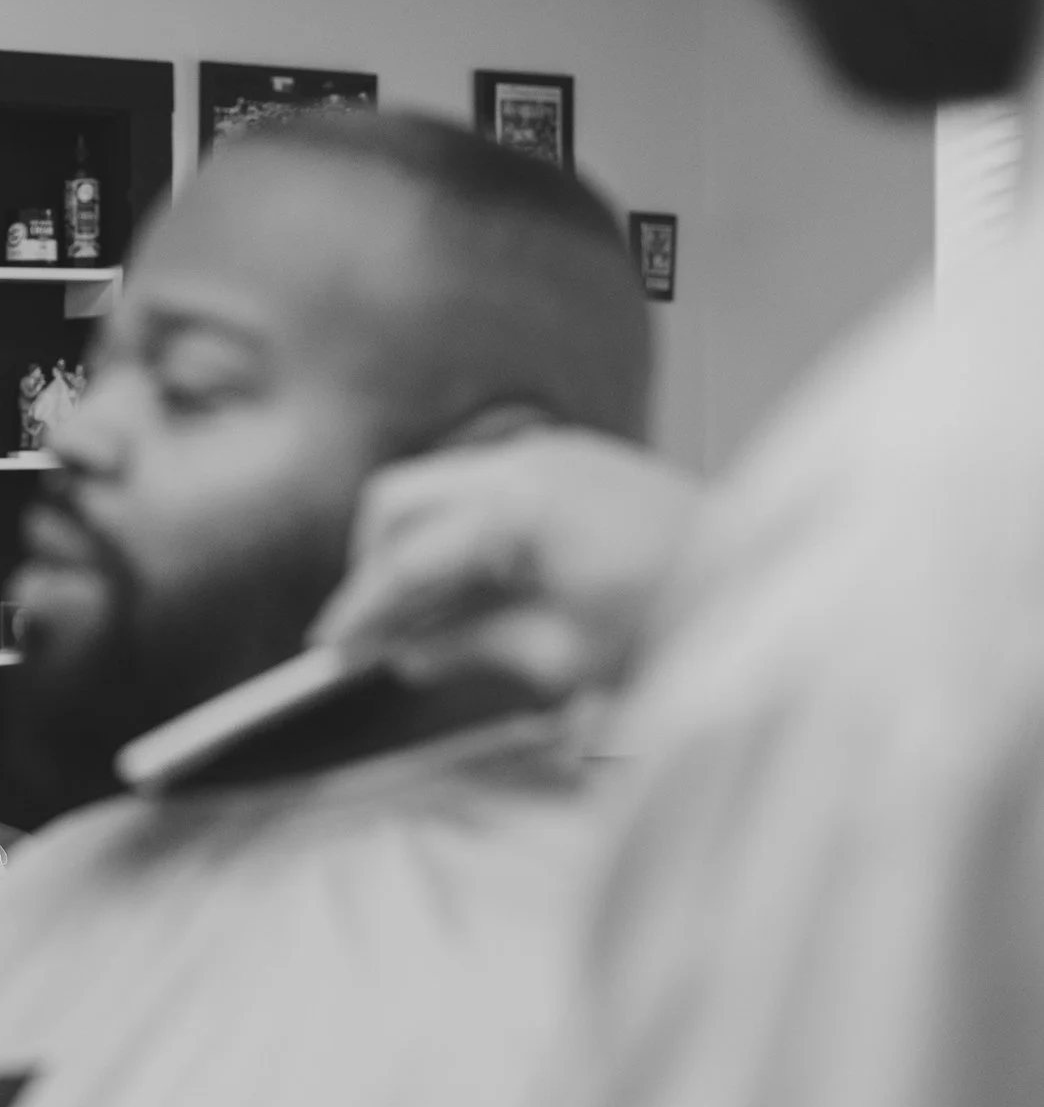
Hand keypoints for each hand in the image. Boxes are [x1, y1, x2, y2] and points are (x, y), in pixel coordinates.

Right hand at [309, 430, 700, 697]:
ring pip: (436, 487)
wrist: (775, 584)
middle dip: (374, 563)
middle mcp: (526, 460)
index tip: (331, 651)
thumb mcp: (564, 654)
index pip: (409, 558)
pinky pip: (482, 487)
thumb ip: (469, 647)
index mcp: (520, 508)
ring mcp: (550, 450)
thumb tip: (405, 655)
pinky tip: (473, 589)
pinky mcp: (570, 458)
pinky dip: (462, 534)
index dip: (362, 609)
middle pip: (401, 499)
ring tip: (424, 621)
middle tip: (374, 630)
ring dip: (418, 549)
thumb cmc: (679, 624)